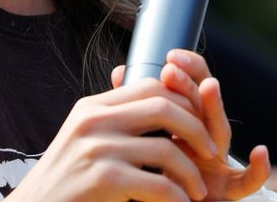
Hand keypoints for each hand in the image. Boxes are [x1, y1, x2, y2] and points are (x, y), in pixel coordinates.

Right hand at [9, 77, 217, 201]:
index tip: (199, 125)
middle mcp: (94, 120)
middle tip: (211, 153)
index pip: (151, 86)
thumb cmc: (64, 183)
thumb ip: (113, 120)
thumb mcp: (83, 139)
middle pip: (164, 107)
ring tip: (197, 190)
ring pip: (167, 149)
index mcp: (93, 107)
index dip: (184, 103)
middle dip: (196, 130)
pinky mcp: (101, 179)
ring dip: (191, 172)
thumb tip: (147, 94)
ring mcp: (97, 148)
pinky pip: (158, 184)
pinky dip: (177, 197)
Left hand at [111, 50, 271, 201]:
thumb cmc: (159, 173)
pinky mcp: (226, 189)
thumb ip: (141, 108)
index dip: (186, 71)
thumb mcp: (147, 137)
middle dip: (190, 84)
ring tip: (209, 86)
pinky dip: (259, 169)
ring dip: (215, 108)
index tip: (170, 56)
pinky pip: (246, 182)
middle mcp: (204, 139)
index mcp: (185, 124)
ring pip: (220, 133)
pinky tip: (261, 152)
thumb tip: (120, 72)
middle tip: (172, 68)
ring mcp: (217, 162)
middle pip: (201, 107)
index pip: (190, 91)